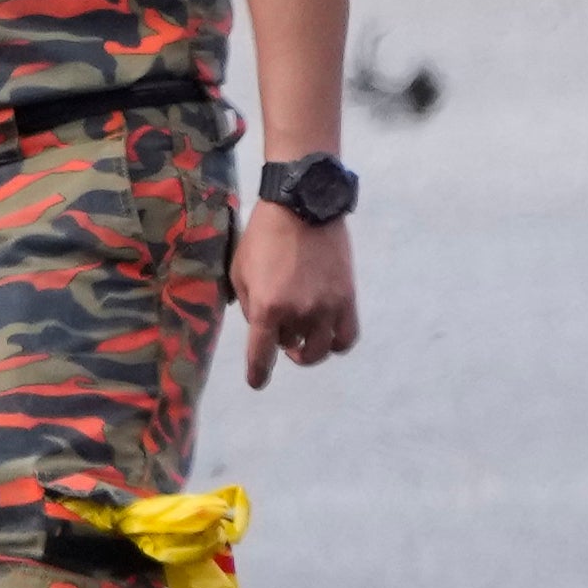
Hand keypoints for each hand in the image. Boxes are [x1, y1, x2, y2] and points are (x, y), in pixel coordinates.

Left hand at [232, 205, 357, 389]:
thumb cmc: (263, 235)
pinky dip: (337, 343)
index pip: (261, 356)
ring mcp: (327, 308)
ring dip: (310, 349)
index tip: (257, 381)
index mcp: (268, 307)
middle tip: (280, 334)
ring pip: (321, 349)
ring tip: (305, 339)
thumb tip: (258, 326)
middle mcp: (299, 313)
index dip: (257, 373)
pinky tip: (329, 335)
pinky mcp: (347, 299)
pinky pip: (347, 338)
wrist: (303, 205)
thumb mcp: (240, 269)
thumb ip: (248, 303)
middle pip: (291, 347)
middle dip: (282, 343)